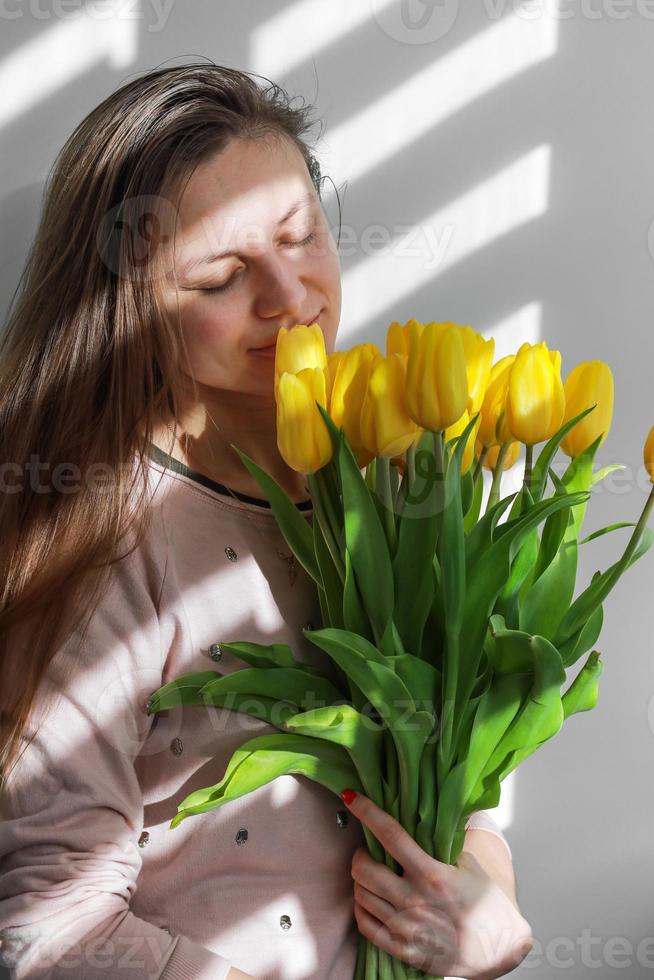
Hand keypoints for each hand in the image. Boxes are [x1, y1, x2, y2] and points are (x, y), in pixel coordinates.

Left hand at [341, 790, 533, 979]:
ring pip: (361, 896)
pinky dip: (362, 908)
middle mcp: (414, 900)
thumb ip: (447, 841)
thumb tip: (434, 811)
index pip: (390, 835)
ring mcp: (407, 927)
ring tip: (371, 875)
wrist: (500, 951)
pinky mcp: (404, 950)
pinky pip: (366, 925)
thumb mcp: (471, 865)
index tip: (352, 798)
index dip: (367, 812)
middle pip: (364, 869)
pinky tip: (370, 901)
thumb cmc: (489, 906)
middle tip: (367, 851)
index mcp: (432, 874)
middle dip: (359, 855)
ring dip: (360, 881)